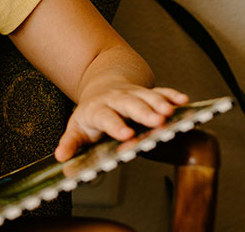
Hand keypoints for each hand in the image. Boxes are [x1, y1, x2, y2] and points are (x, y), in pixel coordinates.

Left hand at [54, 85, 188, 161]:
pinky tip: (183, 101)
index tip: (126, 134)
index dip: (116, 125)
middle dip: (143, 112)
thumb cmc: (91, 113)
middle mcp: (116, 99)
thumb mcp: (77, 128)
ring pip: (147, 97)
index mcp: (97, 109)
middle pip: (130, 104)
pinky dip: (172, 96)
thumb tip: (61, 156)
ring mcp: (132, 94)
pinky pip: (161, 92)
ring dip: (160, 103)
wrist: (101, 87)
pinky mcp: (147, 93)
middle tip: (157, 121)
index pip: (106, 117)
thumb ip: (71, 142)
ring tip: (171, 113)